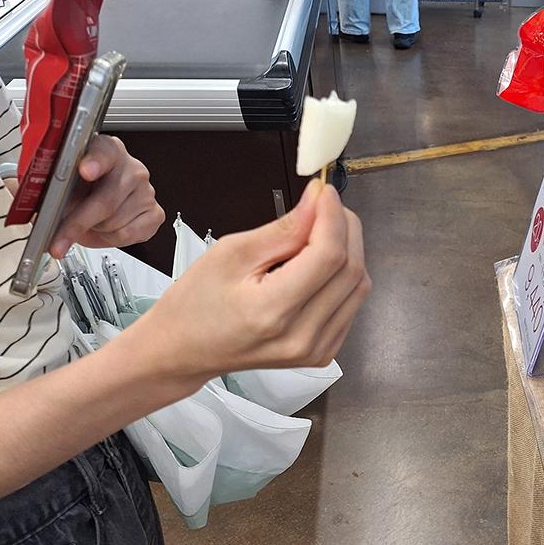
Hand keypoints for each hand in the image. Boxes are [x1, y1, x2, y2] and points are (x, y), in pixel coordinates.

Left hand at [49, 135, 163, 257]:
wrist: (100, 205)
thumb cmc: (80, 190)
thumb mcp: (56, 182)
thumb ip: (37, 182)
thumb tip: (15, 185)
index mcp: (107, 150)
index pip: (104, 152)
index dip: (94, 162)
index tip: (84, 171)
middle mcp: (132, 168)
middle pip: (106, 200)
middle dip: (78, 223)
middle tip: (58, 240)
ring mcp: (146, 192)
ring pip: (114, 222)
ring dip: (93, 230)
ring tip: (87, 223)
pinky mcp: (154, 213)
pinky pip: (128, 234)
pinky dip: (110, 238)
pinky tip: (104, 229)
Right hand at [126, 180, 370, 388]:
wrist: (185, 349)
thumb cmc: (196, 303)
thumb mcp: (231, 253)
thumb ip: (283, 229)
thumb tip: (317, 201)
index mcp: (272, 312)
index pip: (328, 256)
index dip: (333, 217)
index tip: (325, 192)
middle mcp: (301, 337)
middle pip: (351, 270)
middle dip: (344, 228)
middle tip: (324, 206)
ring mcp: (316, 350)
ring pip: (358, 286)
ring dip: (348, 250)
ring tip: (317, 235)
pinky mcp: (323, 352)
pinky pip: (350, 304)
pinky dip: (343, 276)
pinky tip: (317, 266)